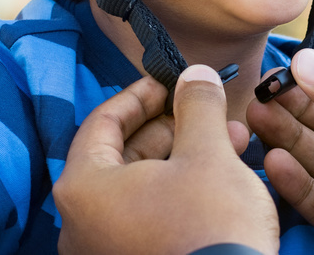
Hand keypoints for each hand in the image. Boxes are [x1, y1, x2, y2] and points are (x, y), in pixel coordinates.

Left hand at [55, 65, 280, 254]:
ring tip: (232, 138)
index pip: (102, 121)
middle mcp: (82, 224)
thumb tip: (195, 76)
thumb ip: (197, 106)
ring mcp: (106, 250)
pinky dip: (181, 189)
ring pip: (144, 185)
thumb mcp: (208, 154)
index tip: (170, 81)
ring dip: (186, 155)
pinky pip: (151, 215)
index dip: (140, 94)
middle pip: (122, 154)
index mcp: (84, 189)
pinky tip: (223, 174)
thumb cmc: (209, 229)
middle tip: (207, 108)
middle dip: (173, 125)